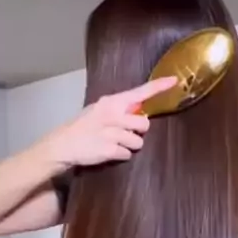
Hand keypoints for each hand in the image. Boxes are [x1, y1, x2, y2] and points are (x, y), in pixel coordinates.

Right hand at [48, 76, 176, 169]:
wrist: (63, 144)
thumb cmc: (82, 126)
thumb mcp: (98, 110)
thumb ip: (118, 109)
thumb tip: (138, 111)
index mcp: (111, 102)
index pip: (139, 93)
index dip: (158, 87)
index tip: (174, 81)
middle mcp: (113, 115)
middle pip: (144, 124)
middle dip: (138, 132)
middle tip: (125, 133)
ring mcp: (111, 133)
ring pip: (138, 142)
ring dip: (130, 146)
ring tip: (115, 143)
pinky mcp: (109, 150)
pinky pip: (127, 155)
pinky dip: (120, 156)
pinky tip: (109, 152)